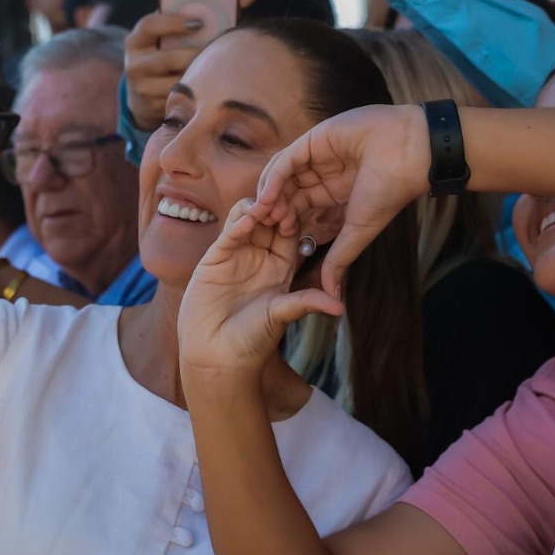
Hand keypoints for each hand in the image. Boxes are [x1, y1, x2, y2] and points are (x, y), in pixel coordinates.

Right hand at [124, 13, 206, 130]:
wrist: (142, 94)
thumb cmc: (159, 56)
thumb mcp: (157, 40)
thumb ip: (173, 26)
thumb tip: (206, 9)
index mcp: (134, 42)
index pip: (149, 26)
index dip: (174, 22)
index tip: (199, 22)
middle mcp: (133, 66)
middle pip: (169, 58)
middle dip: (196, 53)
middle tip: (219, 47)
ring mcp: (142, 88)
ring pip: (177, 81)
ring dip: (199, 74)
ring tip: (217, 66)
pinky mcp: (153, 106)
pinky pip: (181, 97)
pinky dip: (196, 90)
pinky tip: (208, 84)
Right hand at [179, 200, 344, 377]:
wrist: (217, 356)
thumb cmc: (252, 341)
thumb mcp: (282, 316)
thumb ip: (307, 304)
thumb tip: (340, 308)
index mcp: (281, 267)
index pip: (291, 234)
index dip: (297, 221)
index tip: (304, 211)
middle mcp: (259, 257)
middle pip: (270, 222)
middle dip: (277, 209)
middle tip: (285, 198)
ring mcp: (236, 256)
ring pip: (247, 222)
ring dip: (257, 211)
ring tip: (267, 204)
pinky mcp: (214, 260)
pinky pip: (227, 236)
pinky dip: (237, 224)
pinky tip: (247, 217)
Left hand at [250, 103, 428, 299]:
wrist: (409, 152)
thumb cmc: (389, 191)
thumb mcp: (358, 230)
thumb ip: (339, 259)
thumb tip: (332, 296)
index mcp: (334, 196)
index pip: (303, 213)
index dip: (290, 227)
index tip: (282, 243)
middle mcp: (323, 176)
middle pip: (289, 195)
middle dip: (277, 212)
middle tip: (266, 229)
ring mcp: (317, 157)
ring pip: (282, 177)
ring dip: (271, 196)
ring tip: (263, 215)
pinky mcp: (313, 140)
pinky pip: (286, 160)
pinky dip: (274, 178)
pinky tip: (267, 196)